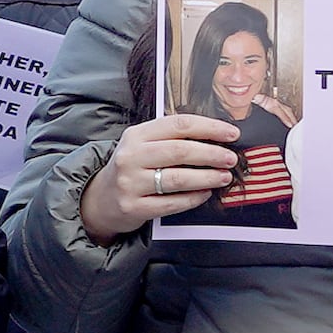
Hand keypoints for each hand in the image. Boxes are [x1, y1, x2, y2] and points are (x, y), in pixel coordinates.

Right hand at [83, 109, 239, 242]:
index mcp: (136, 135)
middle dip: (211, 154)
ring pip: (177, 179)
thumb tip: (216, 137)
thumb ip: (171, 138)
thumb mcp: (143, 145)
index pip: (178, 124)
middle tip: (230, 158)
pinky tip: (205, 194)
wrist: (101, 199)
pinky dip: (192, 199)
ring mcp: (130, 183)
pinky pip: (171, 203)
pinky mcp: (133, 207)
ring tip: (224, 177)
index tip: (231, 133)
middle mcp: (131, 156)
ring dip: (206, 178)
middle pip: (179, 151)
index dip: (209, 128)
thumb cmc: (132, 168)